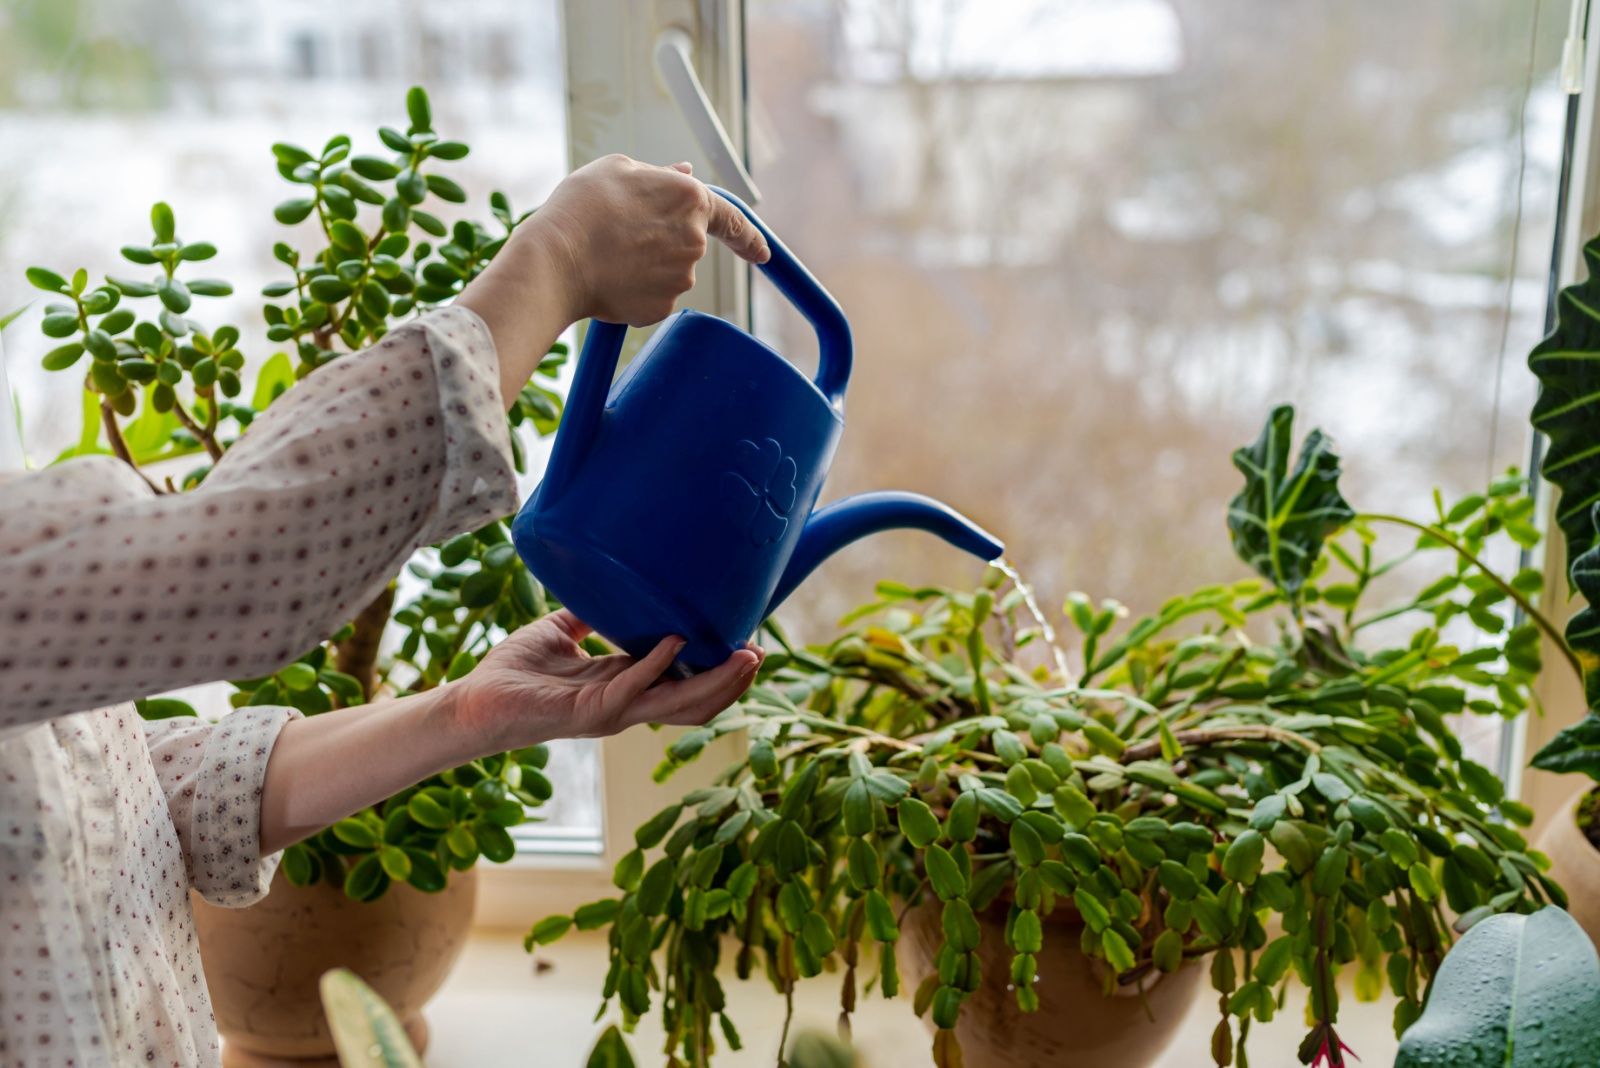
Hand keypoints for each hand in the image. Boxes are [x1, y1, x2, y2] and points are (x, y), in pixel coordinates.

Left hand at [446, 610, 762, 755]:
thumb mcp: (560, 631)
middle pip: (695, 703)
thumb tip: (608, 575)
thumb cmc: (514, 672)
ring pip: (678, 705)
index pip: (686, 684)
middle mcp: (626, 705)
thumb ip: (588, 612)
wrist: (473, 702)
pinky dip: (657, 664)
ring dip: (714, 681)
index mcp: (625, 686)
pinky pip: (632, 689)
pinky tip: (675, 640)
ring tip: (744, 656)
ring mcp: (610, 712)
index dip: (720, 670)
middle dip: (732, 683)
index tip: (751, 646)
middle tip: (760, 655)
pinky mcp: (587, 712)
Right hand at [520, 154, 770, 326]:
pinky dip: (633, 290)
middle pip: (686, 244)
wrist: (556, 259)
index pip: (732, 219)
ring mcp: (681, 278)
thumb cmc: (583, 207)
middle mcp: (694, 241)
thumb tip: (684, 173)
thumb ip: (660, 175)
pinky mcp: (662, 307)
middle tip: (618, 235)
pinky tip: (607, 278)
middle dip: (660, 242)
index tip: (762, 253)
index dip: (748, 237)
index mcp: (690, 199)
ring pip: (666, 273)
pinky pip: (651, 298)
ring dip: (643, 265)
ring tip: (606, 254)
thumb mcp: (618, 169)